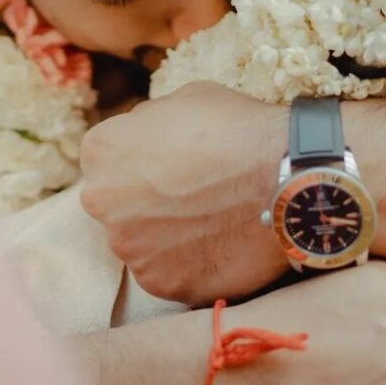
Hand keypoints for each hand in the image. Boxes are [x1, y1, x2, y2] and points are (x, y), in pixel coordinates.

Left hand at [80, 83, 288, 303]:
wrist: (284, 175)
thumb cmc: (237, 128)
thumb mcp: (183, 98)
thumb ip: (149, 123)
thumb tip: (145, 139)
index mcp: (101, 151)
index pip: (106, 157)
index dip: (141, 156)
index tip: (170, 159)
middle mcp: (103, 204)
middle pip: (117, 203)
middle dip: (145, 198)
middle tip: (190, 192)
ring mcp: (132, 250)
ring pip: (142, 242)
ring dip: (167, 234)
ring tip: (212, 219)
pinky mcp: (163, 286)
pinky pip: (171, 273)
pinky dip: (191, 262)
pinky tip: (221, 241)